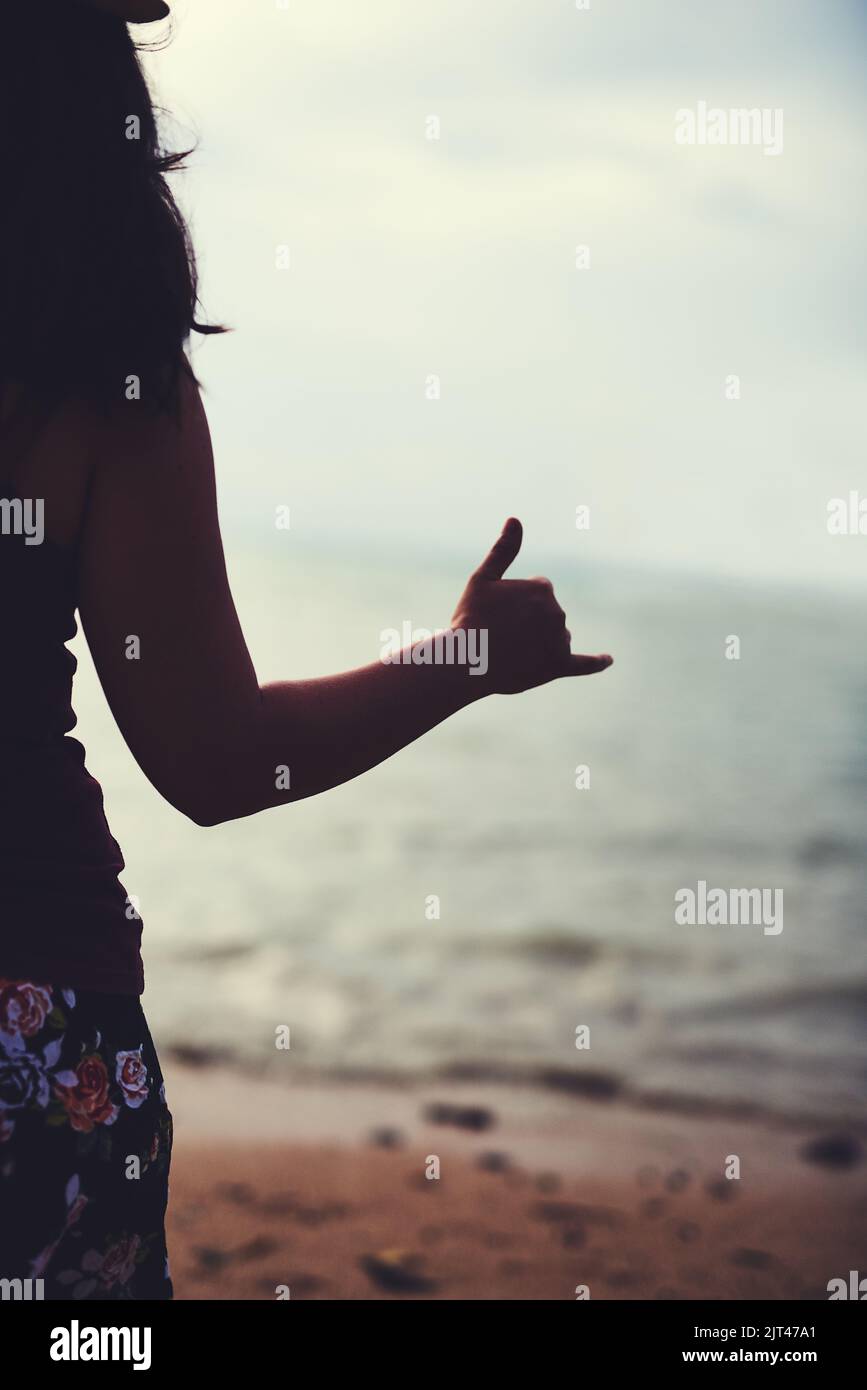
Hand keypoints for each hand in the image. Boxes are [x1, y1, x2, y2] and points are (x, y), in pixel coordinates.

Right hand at [451, 518, 612, 694]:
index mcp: (543, 588)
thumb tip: (516, 519)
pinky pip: (584, 664)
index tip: (496, 613)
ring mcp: (560, 641)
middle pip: (547, 615)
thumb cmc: (470, 619)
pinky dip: (596, 663)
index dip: (514, 603)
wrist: (466, 662)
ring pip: (555, 637)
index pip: (537, 593)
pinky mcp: (559, 667)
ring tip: (510, 652)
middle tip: (500, 634)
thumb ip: (503, 550)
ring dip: (538, 642)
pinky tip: (608, 660)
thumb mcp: (482, 579)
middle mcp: (557, 613)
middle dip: (527, 622)